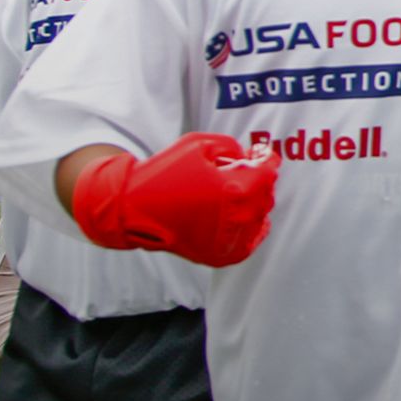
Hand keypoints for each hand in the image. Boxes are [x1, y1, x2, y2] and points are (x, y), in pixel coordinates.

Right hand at [70, 133, 277, 265]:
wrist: (132, 207)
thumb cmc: (163, 172)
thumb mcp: (199, 144)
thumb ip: (231, 146)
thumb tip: (250, 157)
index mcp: (236, 188)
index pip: (268, 172)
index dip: (266, 160)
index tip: (260, 155)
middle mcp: (238, 217)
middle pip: (265, 195)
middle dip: (257, 180)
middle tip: (243, 171)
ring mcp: (230, 240)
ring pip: (259, 217)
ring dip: (252, 203)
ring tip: (234, 192)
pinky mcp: (221, 256)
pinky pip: (250, 242)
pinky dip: (251, 229)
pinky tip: (243, 217)